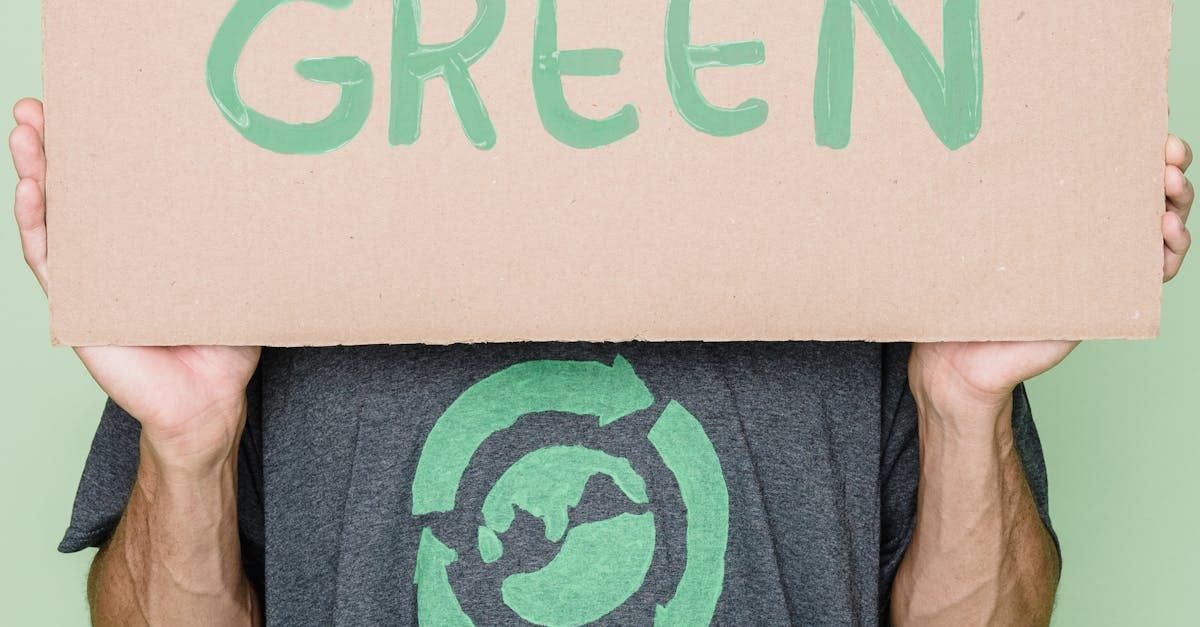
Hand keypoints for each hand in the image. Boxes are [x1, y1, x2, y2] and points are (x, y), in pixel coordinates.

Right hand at [10, 98, 260, 473]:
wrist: (210, 400)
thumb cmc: (225, 340)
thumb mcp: (233, 277)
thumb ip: (237, 240)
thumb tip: (273, 189)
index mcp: (146, 245)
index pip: (116, 188)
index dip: (99, 149)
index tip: (90, 105)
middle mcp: (110, 257)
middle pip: (75, 193)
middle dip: (54, 147)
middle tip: (42, 106)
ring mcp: (89, 281)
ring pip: (53, 219)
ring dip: (34, 175)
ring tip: (26, 133)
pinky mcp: (78, 311)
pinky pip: (51, 263)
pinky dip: (39, 227)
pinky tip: (31, 193)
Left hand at [910, 136, 1192, 427]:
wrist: (957, 360)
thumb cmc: (958, 293)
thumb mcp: (968, 240)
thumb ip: (975, 203)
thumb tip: (950, 138)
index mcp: (1059, 214)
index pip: (1107, 172)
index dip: (1136, 148)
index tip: (1149, 128)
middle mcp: (1086, 237)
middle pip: (1143, 194)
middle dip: (1167, 168)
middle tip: (1167, 156)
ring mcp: (1099, 268)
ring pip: (1157, 231)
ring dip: (1176, 207)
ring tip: (1169, 192)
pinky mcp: (1104, 304)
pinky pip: (1149, 276)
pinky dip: (1167, 255)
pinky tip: (1165, 237)